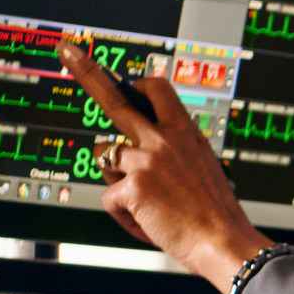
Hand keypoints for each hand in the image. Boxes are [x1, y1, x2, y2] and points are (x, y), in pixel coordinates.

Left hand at [58, 41, 269, 292]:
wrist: (225, 242)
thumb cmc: (216, 215)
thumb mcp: (203, 169)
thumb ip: (174, 153)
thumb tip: (137, 152)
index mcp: (184, 133)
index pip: (158, 90)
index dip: (139, 84)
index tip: (129, 79)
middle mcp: (163, 140)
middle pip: (115, 100)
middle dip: (87, 72)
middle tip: (68, 51)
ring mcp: (146, 161)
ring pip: (104, 159)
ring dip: (116, 181)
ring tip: (147, 204)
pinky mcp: (133, 187)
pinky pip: (110, 199)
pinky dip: (126, 217)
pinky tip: (149, 224)